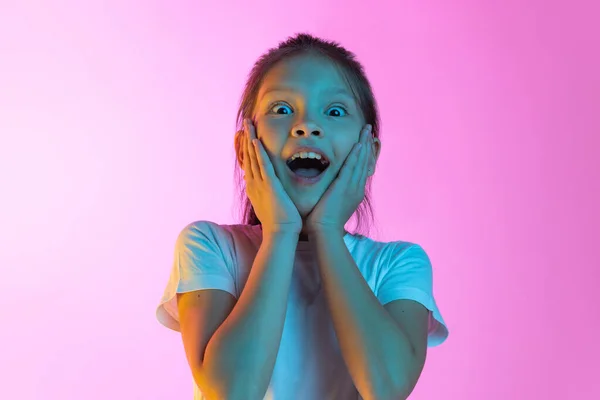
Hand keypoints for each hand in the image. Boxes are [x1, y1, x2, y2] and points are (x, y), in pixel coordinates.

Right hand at [242, 119, 302, 234]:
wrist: (281, 234)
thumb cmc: (279, 223)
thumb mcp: (270, 205)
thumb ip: (268, 195)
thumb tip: (268, 191)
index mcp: (254, 187)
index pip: (248, 163)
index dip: (246, 147)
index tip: (245, 134)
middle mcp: (254, 184)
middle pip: (248, 156)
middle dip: (246, 138)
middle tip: (244, 123)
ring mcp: (261, 184)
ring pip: (253, 157)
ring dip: (250, 140)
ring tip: (248, 125)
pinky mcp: (270, 186)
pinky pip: (263, 166)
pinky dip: (259, 153)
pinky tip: (256, 141)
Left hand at [305, 124, 373, 234]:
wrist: (325, 232)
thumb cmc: (324, 223)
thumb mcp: (333, 206)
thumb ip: (334, 196)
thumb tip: (330, 191)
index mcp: (354, 193)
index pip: (361, 169)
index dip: (364, 154)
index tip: (364, 142)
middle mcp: (357, 188)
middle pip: (364, 162)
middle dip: (367, 145)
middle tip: (369, 130)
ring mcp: (352, 187)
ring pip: (360, 161)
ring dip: (363, 144)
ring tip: (366, 130)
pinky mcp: (343, 187)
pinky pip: (351, 167)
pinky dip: (355, 155)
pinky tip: (358, 144)